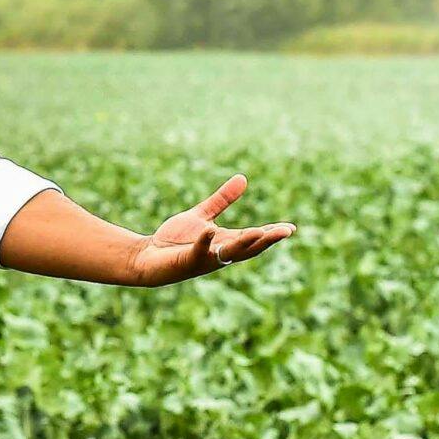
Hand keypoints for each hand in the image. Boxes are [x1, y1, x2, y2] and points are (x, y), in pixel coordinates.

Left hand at [128, 174, 294, 286]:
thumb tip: (243, 178)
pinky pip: (198, 251)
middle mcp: (219, 253)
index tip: (290, 228)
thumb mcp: (202, 216)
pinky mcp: (186, 260)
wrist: (147, 256)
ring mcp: (204, 259)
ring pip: (228, 253)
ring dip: (243, 243)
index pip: (253, 239)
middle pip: (248, 248)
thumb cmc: (175, 240)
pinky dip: (204, 241)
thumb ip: (222, 200)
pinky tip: (210, 230)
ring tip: (258, 232)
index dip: (271, 234)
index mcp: (225, 242)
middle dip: (266, 240)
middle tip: (284, 232)